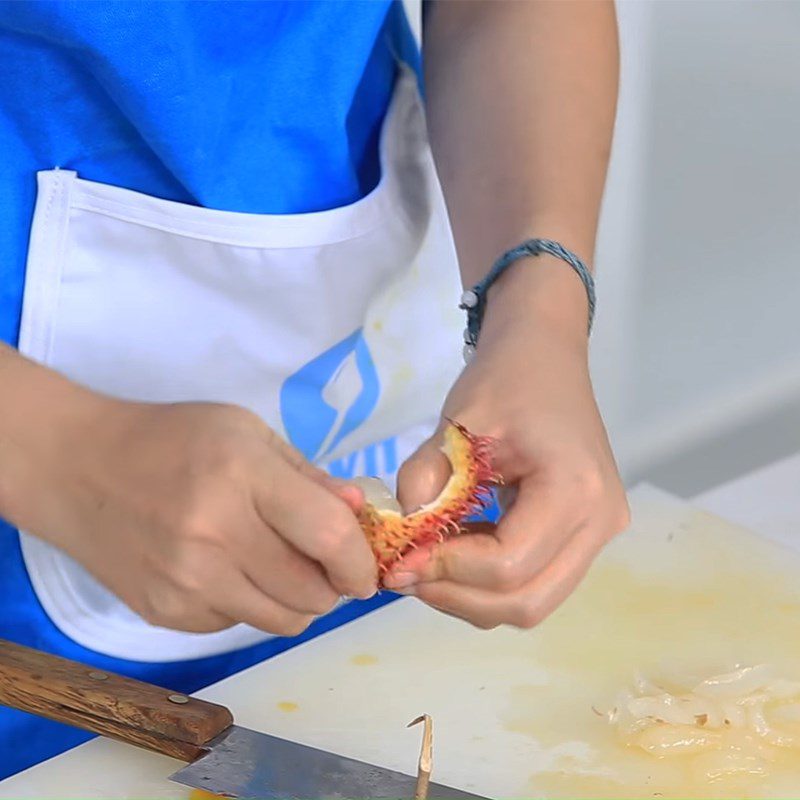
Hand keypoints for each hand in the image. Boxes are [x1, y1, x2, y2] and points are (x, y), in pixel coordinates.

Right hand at [2, 363, 376, 635]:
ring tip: (282, 568)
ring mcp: (186, 582)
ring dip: (299, 601)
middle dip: (335, 585)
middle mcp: (214, 536)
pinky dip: (252, 604)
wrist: (78, 468)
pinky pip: (239, 625)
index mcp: (241, 476)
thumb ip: (308, 476)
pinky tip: (230, 570)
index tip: (365, 568)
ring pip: (282, 620)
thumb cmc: (172, 439)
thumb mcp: (247, 433)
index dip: (359, 560)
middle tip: (326, 565)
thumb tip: (358, 512)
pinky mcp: (166, 613)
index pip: (326, 535)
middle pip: (311, 592)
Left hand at [384, 260, 628, 628]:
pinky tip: (457, 552)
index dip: (447, 571)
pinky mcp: (587, 533)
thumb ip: (424, 481)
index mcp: (575, 489)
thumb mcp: (455, 424)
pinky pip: (538, 579)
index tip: (399, 558)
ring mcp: (600, 532)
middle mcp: (600, 522)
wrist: (545, 353)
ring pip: (534, 601)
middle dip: (459, 596)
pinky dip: (491, 582)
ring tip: (428, 562)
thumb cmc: (505, 377)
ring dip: (474, 596)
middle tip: (407, 572)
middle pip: (527, 601)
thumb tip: (399, 540)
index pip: (508, 564)